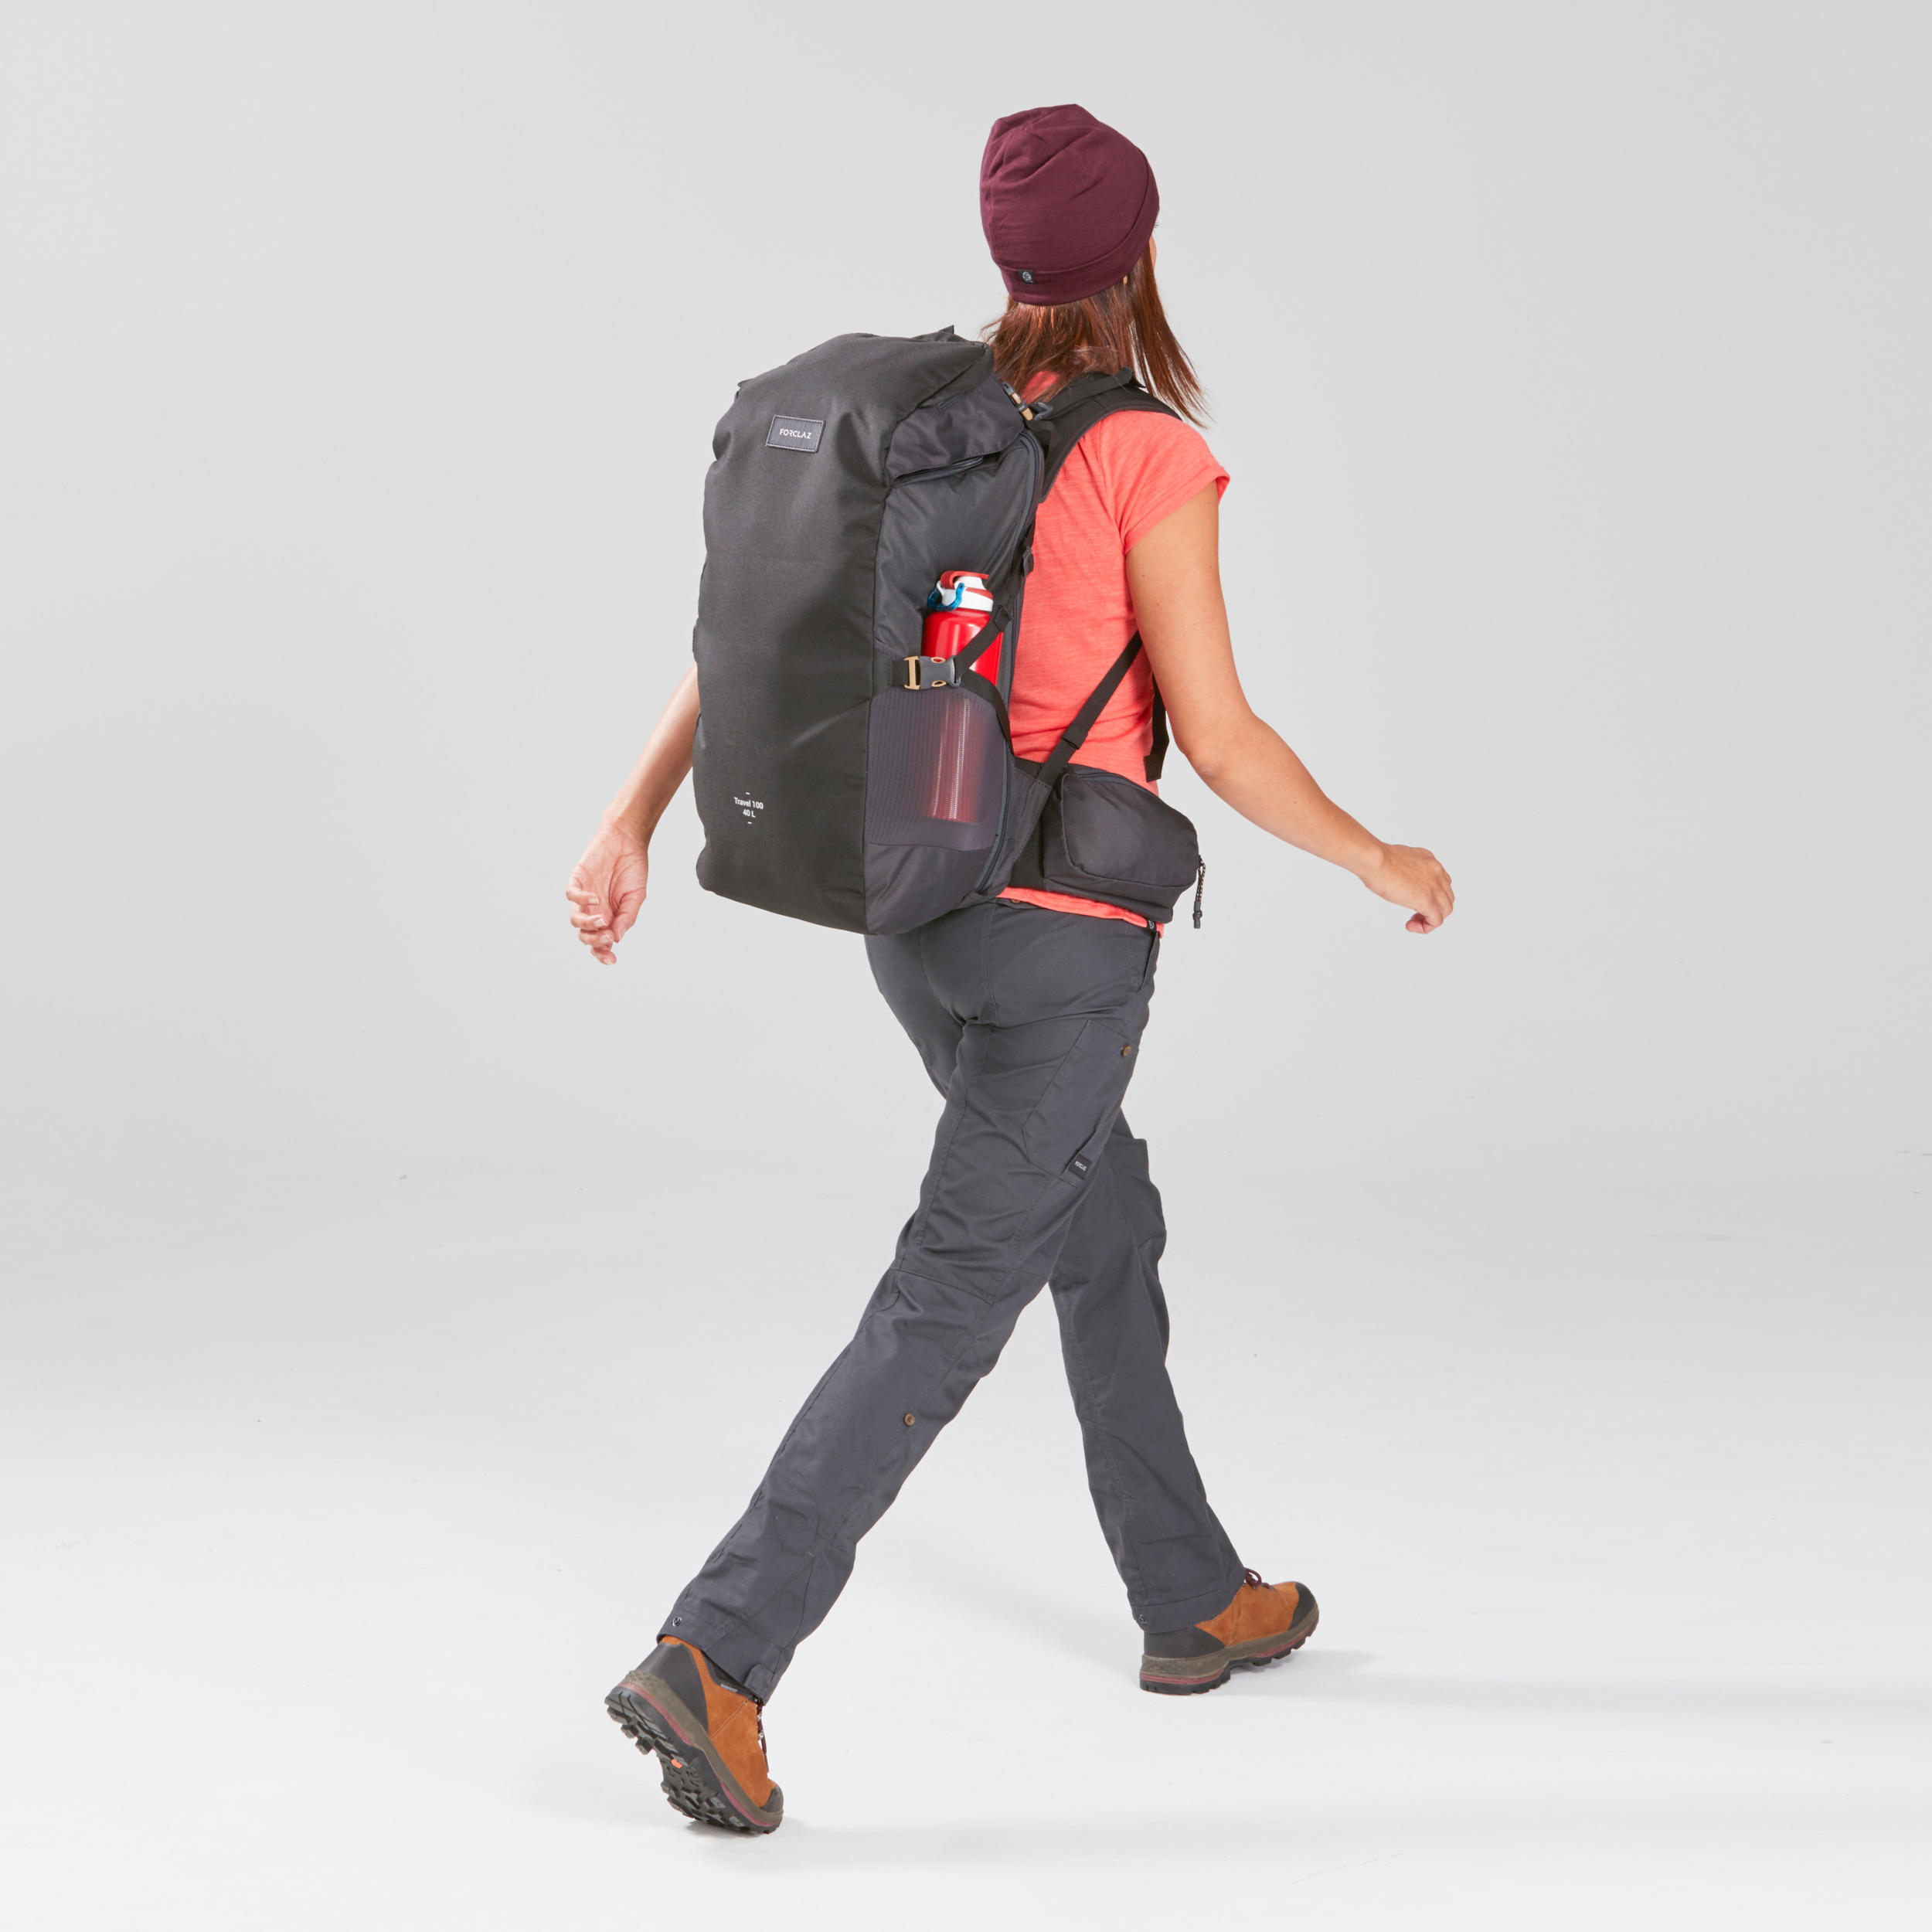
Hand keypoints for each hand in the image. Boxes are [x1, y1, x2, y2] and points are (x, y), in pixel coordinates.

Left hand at [565, 821, 648, 964]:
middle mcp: (595, 909)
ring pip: (576, 919)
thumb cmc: (633, 868)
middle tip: (607, 937)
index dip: (603, 953)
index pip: (600, 941)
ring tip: (601, 920)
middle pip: (585, 935)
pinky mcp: (577, 880)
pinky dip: (581, 900)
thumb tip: (617, 938)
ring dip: (587, 925)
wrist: (628, 840)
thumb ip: (627, 917)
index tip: (611, 960)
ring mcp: (584, 896)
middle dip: (594, 942)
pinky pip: (572, 895)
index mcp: (610, 917)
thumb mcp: (636, 897)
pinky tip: (596, 898)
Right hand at [1360, 843, 1454, 932]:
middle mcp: (1437, 872)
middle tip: (1414, 914)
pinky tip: (1410, 926)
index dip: (1432, 896)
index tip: (1415, 901)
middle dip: (1433, 909)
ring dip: (1430, 919)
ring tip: (1413, 922)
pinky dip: (1425, 927)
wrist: (1374, 861)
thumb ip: (1406, 871)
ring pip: (1445, 910)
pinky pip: (1436, 921)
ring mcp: (1434, 887)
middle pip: (1447, 898)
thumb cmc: (1376, 860)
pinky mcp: (1426, 901)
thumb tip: (1401, 881)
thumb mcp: (1399, 861)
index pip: (1443, 883)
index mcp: (1430, 861)